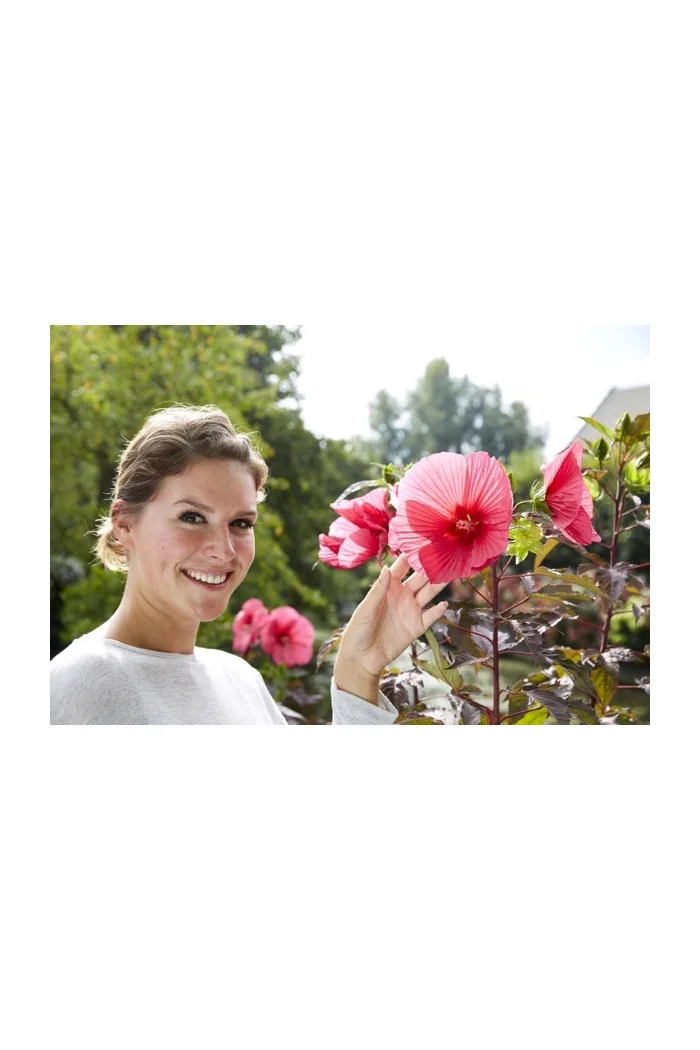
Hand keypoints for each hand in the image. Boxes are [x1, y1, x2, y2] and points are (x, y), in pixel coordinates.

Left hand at [335, 553, 449, 689]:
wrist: (362, 658)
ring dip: (439, 584)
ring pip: (429, 593)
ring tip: (451, 574)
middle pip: (420, 577)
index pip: (402, 567)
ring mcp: (411, 610)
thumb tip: (388, 568)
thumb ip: (378, 590)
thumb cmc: (358, 630)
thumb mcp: (366, 609)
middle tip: (445, 554)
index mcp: (388, 587)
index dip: (411, 555)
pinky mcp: (417, 626)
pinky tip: (444, 604)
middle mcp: (402, 595)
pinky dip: (438, 611)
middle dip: (432, 566)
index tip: (423, 542)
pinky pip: (431, 616)